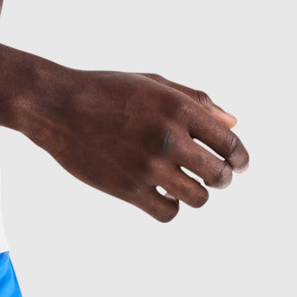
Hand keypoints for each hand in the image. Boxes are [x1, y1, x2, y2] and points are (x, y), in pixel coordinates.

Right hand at [20, 67, 247, 221]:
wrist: (56, 106)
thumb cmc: (107, 91)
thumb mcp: (155, 84)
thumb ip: (196, 102)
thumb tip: (233, 124)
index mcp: (179, 108)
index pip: (230, 144)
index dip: (240, 159)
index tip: (238, 165)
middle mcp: (168, 138)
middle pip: (218, 175)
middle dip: (222, 179)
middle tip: (214, 177)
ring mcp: (148, 166)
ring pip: (198, 198)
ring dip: (197, 194)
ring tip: (185, 186)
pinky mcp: (128, 189)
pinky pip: (167, 212)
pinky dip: (171, 208)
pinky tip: (163, 196)